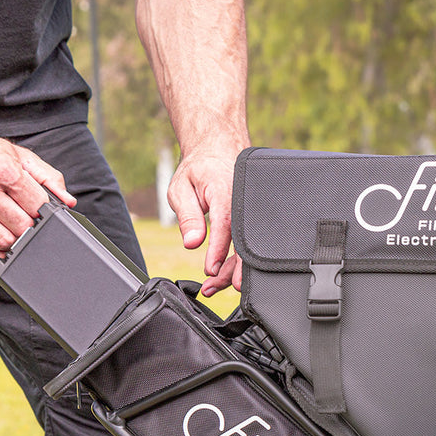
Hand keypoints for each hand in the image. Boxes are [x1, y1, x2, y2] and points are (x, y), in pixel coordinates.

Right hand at [0, 129, 75, 261]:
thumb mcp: (18, 155)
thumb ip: (48, 177)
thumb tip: (68, 202)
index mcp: (3, 170)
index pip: (38, 206)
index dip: (43, 212)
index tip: (40, 212)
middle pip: (22, 227)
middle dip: (29, 227)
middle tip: (25, 221)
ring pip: (4, 242)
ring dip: (13, 241)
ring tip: (10, 229)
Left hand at [166, 148, 242, 295]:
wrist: (220, 148)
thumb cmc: (199, 169)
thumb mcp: (181, 188)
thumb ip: (188, 215)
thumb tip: (191, 242)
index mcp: (228, 189)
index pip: (225, 223)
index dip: (219, 250)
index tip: (210, 271)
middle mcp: (245, 201)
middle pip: (244, 241)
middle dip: (231, 269)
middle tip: (214, 287)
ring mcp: (253, 209)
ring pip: (249, 246)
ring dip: (232, 270)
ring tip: (213, 286)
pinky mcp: (254, 218)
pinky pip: (249, 242)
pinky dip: (237, 261)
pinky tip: (223, 273)